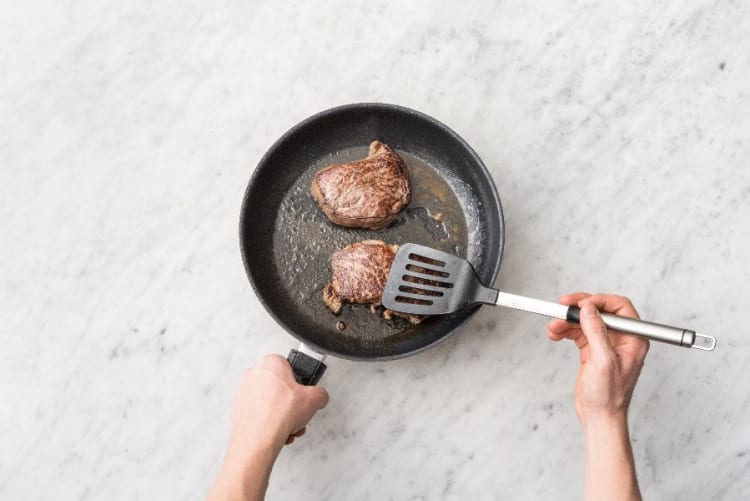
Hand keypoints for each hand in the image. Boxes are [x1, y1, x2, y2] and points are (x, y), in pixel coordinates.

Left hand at [208, 355, 328, 500]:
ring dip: (283, 416)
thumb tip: (319, 397)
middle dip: (291, 404)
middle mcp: (254, 374)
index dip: (299, 382)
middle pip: (280, 388)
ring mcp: (244, 392)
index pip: (289, 366)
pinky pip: (261, 414)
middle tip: (298, 413)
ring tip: (290, 427)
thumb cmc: (278, 415)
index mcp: (271, 363)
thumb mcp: (314, 399)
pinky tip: (280, 433)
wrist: (257, 439)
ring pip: (271, 403)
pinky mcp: (239, 409)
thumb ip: (320, 394)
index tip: (303, 392)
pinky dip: (271, 423)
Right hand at [547, 293, 648, 423]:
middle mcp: (621, 339)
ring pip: (586, 321)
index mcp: (633, 339)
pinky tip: (555, 334)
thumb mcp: (603, 361)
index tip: (581, 304)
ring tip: (553, 327)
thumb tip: (589, 309)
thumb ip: (596, 332)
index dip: (599, 301)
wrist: (599, 416)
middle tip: (562, 307)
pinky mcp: (593, 350)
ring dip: (568, 321)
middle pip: (599, 311)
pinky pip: (578, 332)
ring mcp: (606, 344)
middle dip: (579, 309)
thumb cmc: (608, 396)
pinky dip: (565, 331)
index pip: (619, 307)